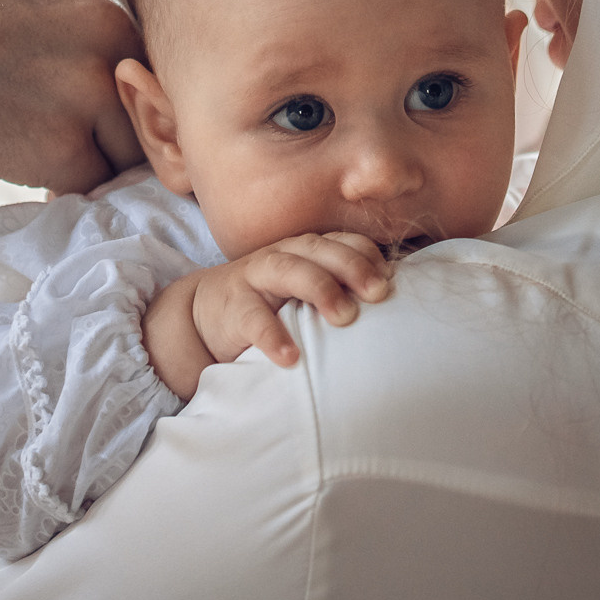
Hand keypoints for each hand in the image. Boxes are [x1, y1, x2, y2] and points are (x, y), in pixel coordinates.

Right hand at [0, 0, 142, 194]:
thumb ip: (107, 13)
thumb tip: (158, 81)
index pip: (163, 50)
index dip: (133, 79)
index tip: (89, 83)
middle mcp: (116, 28)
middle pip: (154, 102)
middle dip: (122, 121)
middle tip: (63, 114)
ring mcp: (92, 89)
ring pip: (131, 148)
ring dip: (94, 153)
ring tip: (34, 126)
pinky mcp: (64, 145)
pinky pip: (92, 182)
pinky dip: (62, 179)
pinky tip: (18, 148)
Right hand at [141, 232, 392, 400]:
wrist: (205, 313)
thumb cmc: (270, 302)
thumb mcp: (306, 289)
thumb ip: (342, 288)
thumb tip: (394, 299)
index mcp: (308, 250)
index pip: (343, 242)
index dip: (368, 257)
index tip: (391, 280)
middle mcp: (284, 255)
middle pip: (321, 250)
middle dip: (353, 267)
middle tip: (379, 293)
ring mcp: (256, 277)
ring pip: (290, 270)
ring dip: (320, 289)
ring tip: (344, 317)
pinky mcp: (233, 308)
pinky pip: (253, 318)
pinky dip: (272, 336)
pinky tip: (290, 357)